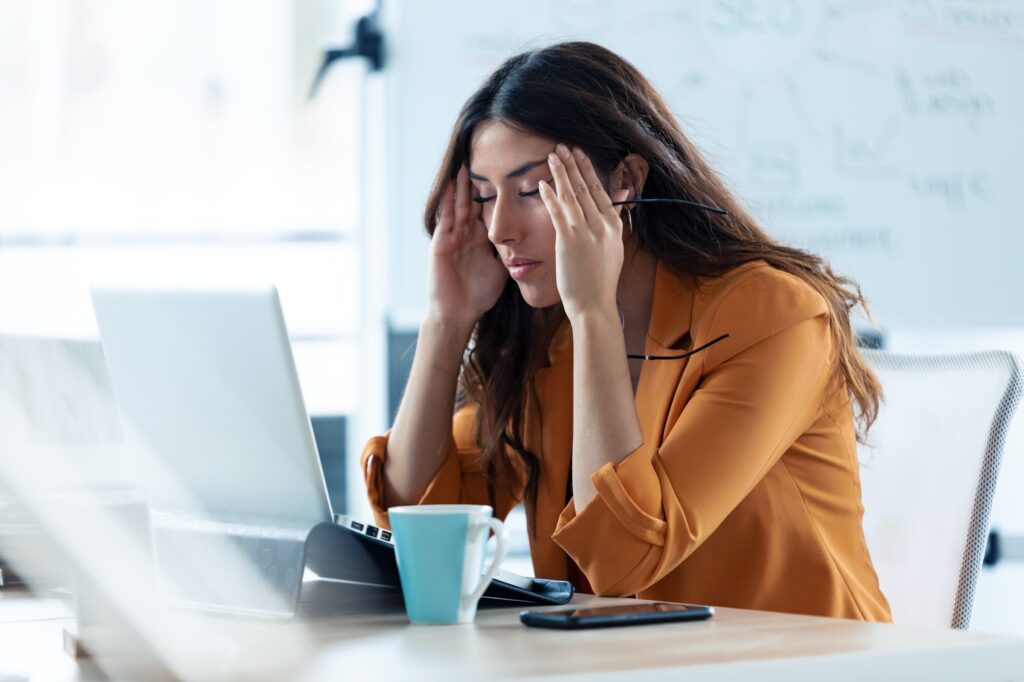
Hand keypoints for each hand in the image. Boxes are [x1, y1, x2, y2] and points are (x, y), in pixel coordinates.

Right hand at [427, 164, 508, 325]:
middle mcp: (466, 232)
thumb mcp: (501, 268)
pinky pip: (445, 217)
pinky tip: (451, 184)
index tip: (510, 171)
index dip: (498, 190)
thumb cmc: (479, 294)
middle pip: (474, 200)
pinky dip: (447, 200)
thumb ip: (512, 252)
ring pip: (459, 204)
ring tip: (467, 162)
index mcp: (480, 237)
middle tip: (485, 156)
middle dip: (480, 180)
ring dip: (462, 184)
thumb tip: (536, 243)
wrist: (459, 313)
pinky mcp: (440, 243)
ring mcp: (452, 236)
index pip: (490, 207)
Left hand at [538, 144, 629, 321]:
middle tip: (564, 146)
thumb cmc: (599, 283)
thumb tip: (620, 199)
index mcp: (614, 227)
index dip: (589, 171)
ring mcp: (587, 233)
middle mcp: (603, 226)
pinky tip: (542, 183)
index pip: (601, 192)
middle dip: (574, 165)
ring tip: (553, 155)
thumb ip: (613, 224)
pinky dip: (550, 196)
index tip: (580, 155)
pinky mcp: (570, 241)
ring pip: (573, 195)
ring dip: (562, 173)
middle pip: (587, 188)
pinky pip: (558, 213)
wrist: (594, 305)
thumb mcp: (613, 250)